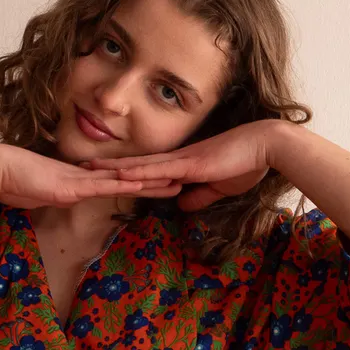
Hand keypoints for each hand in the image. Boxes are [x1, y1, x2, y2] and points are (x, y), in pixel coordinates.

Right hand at [0, 142, 181, 209]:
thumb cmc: (5, 182)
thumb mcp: (31, 196)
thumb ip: (45, 197)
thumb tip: (50, 200)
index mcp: (74, 181)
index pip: (111, 183)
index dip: (135, 183)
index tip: (155, 183)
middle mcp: (82, 178)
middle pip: (125, 179)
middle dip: (154, 180)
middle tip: (182, 177)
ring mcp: (78, 180)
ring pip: (123, 181)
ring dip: (151, 182)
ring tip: (178, 181)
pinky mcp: (72, 186)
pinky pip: (106, 187)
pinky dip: (128, 187)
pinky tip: (147, 186)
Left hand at [83, 120, 280, 211]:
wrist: (266, 146)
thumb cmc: (247, 164)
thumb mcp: (219, 187)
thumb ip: (200, 195)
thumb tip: (182, 204)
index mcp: (183, 164)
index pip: (148, 169)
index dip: (125, 169)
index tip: (104, 171)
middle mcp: (176, 159)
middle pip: (136, 163)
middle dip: (109, 166)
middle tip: (82, 166)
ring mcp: (181, 160)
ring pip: (140, 164)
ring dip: (115, 167)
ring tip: (89, 168)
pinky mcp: (189, 164)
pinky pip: (158, 169)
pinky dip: (138, 172)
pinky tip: (120, 174)